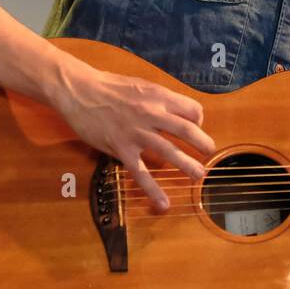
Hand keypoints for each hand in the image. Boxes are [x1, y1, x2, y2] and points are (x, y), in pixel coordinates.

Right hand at [51, 62, 215, 211]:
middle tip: (209, 152)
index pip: (191, 109)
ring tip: (199, 174)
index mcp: (159, 95)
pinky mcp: (121, 148)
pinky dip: (153, 189)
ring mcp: (137, 132)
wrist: (79, 90)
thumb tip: (174, 113)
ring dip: (187, 165)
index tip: (196, 127)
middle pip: (187, 130)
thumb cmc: (109, 86)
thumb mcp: (140, 85)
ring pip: (169, 151)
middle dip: (203, 143)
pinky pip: (140, 172)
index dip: (198, 119)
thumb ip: (158, 100)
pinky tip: (162, 203)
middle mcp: (152, 113)